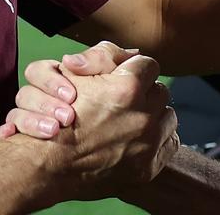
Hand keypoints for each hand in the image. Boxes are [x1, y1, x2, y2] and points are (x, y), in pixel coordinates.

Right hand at [9, 49, 178, 195]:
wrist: (50, 164)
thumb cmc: (56, 117)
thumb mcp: (71, 73)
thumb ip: (103, 55)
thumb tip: (132, 53)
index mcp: (127, 88)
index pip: (148, 65)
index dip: (135, 69)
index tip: (125, 76)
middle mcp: (143, 116)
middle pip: (160, 91)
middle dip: (145, 92)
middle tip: (127, 99)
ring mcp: (148, 143)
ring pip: (167, 116)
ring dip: (154, 114)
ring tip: (133, 118)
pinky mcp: (148, 166)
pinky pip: (169, 143)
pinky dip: (158, 139)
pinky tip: (140, 138)